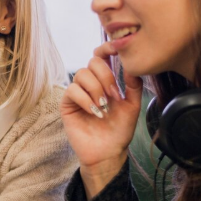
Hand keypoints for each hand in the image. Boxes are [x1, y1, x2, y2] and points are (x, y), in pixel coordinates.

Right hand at [61, 41, 142, 195]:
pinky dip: (86, 100)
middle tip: (114, 95)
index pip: (102, 56)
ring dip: (96, 89)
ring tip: (104, 107)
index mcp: (105, 81)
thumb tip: (131, 66)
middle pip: (92, 62)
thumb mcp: (133, 106)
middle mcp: (90, 84)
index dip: (106, 48)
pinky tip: (94, 112)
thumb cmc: (120, 130)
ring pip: (82, 74)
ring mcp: (78, 93)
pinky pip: (73, 90)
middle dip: (105, 76)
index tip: (116, 49)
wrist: (108, 152)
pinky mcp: (67, 104)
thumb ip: (133, 86)